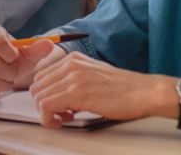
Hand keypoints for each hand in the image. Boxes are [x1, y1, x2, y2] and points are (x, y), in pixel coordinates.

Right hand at [0, 22, 58, 96]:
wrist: (5, 66)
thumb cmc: (16, 58)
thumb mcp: (29, 52)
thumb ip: (39, 48)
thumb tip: (49, 44)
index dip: (11, 56)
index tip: (16, 58)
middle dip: (10, 74)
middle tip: (13, 73)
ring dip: (3, 84)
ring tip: (6, 79)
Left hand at [29, 51, 176, 127]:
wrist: (143, 92)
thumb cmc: (124, 89)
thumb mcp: (94, 76)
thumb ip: (74, 81)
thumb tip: (59, 97)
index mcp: (74, 59)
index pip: (42, 76)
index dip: (45, 95)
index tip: (57, 106)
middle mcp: (71, 64)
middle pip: (37, 87)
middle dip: (43, 105)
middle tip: (60, 115)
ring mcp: (73, 77)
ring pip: (39, 97)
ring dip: (47, 113)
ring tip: (64, 118)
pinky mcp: (76, 92)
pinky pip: (46, 107)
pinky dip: (49, 119)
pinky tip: (64, 121)